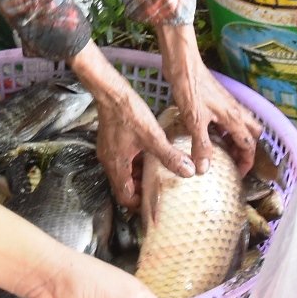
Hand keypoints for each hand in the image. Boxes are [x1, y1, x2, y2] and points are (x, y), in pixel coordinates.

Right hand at [76, 51, 188, 208]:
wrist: (110, 92)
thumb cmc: (128, 113)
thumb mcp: (153, 137)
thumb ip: (170, 156)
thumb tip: (188, 172)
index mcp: (117, 166)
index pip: (125, 196)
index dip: (138, 204)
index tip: (153, 205)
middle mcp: (109, 162)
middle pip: (124, 186)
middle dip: (140, 190)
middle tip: (159, 190)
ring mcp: (108, 151)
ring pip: (124, 173)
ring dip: (139, 176)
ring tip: (157, 173)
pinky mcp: (110, 141)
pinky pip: (122, 160)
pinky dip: (135, 163)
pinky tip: (148, 154)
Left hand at [156, 24, 258, 176]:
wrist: (184, 63)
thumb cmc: (190, 88)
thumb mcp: (195, 120)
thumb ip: (201, 145)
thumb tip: (204, 169)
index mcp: (234, 118)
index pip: (249, 145)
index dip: (246, 162)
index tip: (239, 174)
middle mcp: (235, 111)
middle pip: (252, 134)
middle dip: (247, 149)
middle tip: (233, 161)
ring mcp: (227, 104)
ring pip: (242, 125)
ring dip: (236, 139)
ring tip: (222, 152)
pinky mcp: (218, 99)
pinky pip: (229, 119)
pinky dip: (225, 130)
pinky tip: (209, 134)